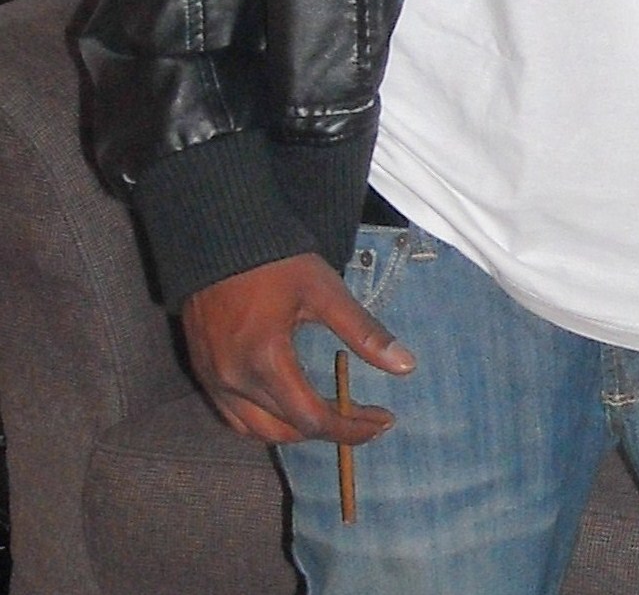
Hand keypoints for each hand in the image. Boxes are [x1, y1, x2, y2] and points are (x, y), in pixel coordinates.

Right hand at [181, 251, 415, 445]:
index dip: (352, 428)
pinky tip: (287, 406)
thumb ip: (364, 333)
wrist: (221, 237)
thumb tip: (405, 366)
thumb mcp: (325, 292)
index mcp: (266, 362)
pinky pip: (233, 415)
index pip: (313, 419)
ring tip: (332, 416)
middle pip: (286, 431)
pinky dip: (264, 422)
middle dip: (330, 431)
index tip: (383, 421)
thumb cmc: (277, 261)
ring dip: (295, 431)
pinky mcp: (203, 372)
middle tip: (365, 419)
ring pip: (256, 430)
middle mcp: (234, 381)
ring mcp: (213, 380)